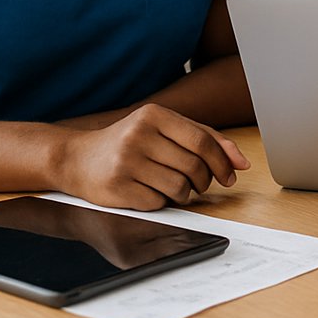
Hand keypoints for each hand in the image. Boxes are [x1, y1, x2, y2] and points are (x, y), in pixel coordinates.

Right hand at [55, 103, 249, 210]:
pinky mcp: (117, 188)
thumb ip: (204, 139)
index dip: (222, 161)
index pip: (202, 141)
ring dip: (185, 193)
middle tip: (201, 184)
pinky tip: (151, 192)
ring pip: (179, 187)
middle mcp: (138, 136)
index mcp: (153, 115)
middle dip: (205, 180)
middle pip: (194, 166)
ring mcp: (126, 162)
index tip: (231, 175)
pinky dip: (163, 201)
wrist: (76, 158)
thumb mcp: (163, 129)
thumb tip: (241, 162)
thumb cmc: (128, 142)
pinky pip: (158, 202)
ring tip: (174, 187)